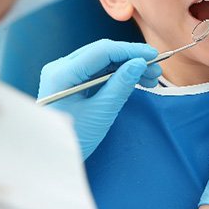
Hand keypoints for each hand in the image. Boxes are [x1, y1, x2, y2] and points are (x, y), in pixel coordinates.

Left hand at [38, 40, 160, 158]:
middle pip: (103, 52)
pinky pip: (98, 71)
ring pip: (103, 60)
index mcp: (62, 73)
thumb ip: (121, 85)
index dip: (130, 50)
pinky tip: (136, 80)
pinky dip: (118, 74)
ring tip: (151, 77)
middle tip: (157, 70)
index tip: (154, 55)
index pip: (102, 51)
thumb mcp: (100, 113)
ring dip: (128, 66)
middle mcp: (61, 67)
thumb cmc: (74, 139)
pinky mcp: (71, 81)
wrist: (52, 158)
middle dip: (132, 58)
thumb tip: (140, 63)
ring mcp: (65, 73)